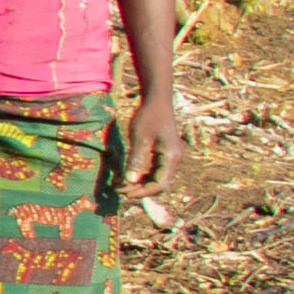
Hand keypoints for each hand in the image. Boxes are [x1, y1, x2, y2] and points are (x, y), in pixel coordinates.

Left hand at [117, 91, 182, 205]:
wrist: (157, 101)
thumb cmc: (149, 116)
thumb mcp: (140, 137)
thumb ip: (136, 159)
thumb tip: (130, 181)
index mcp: (171, 157)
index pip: (160, 185)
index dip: (143, 192)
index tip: (125, 192)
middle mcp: (173, 160)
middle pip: (159, 184)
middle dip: (140, 190)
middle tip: (119, 190)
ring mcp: (169, 158)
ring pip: (155, 179)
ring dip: (139, 184)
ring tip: (120, 185)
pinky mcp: (163, 154)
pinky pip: (153, 171)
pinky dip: (141, 176)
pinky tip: (126, 176)